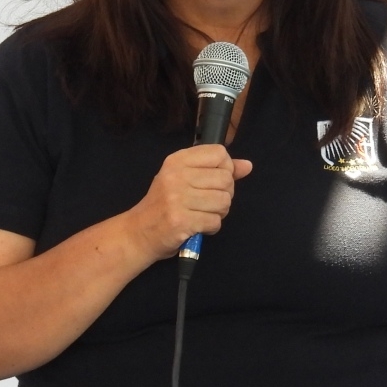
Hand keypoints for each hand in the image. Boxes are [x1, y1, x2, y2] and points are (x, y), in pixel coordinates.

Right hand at [128, 144, 252, 259]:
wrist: (139, 232)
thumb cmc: (164, 205)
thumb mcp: (185, 179)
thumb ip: (217, 170)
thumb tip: (247, 165)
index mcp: (177, 160)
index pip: (219, 153)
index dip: (225, 169)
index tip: (214, 182)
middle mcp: (176, 176)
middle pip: (226, 179)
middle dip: (224, 195)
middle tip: (208, 203)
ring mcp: (177, 198)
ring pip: (224, 201)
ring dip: (219, 213)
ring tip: (203, 215)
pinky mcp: (181, 220)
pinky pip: (215, 221)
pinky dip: (211, 227)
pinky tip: (198, 226)